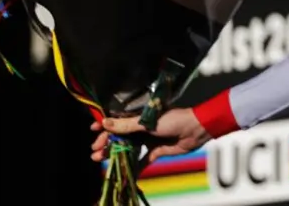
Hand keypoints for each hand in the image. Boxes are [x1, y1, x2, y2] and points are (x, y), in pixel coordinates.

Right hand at [90, 107, 211, 163]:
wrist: (195, 130)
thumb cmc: (173, 120)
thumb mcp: (147, 122)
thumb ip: (126, 125)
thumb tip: (104, 123)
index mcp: (140, 116)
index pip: (118, 120)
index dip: (105, 125)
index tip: (93, 130)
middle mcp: (142, 127)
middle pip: (120, 136)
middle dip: (106, 142)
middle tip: (95, 151)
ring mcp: (148, 139)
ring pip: (128, 148)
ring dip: (115, 153)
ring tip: (101, 159)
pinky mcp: (156, 151)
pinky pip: (142, 159)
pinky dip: (134, 166)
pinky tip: (125, 172)